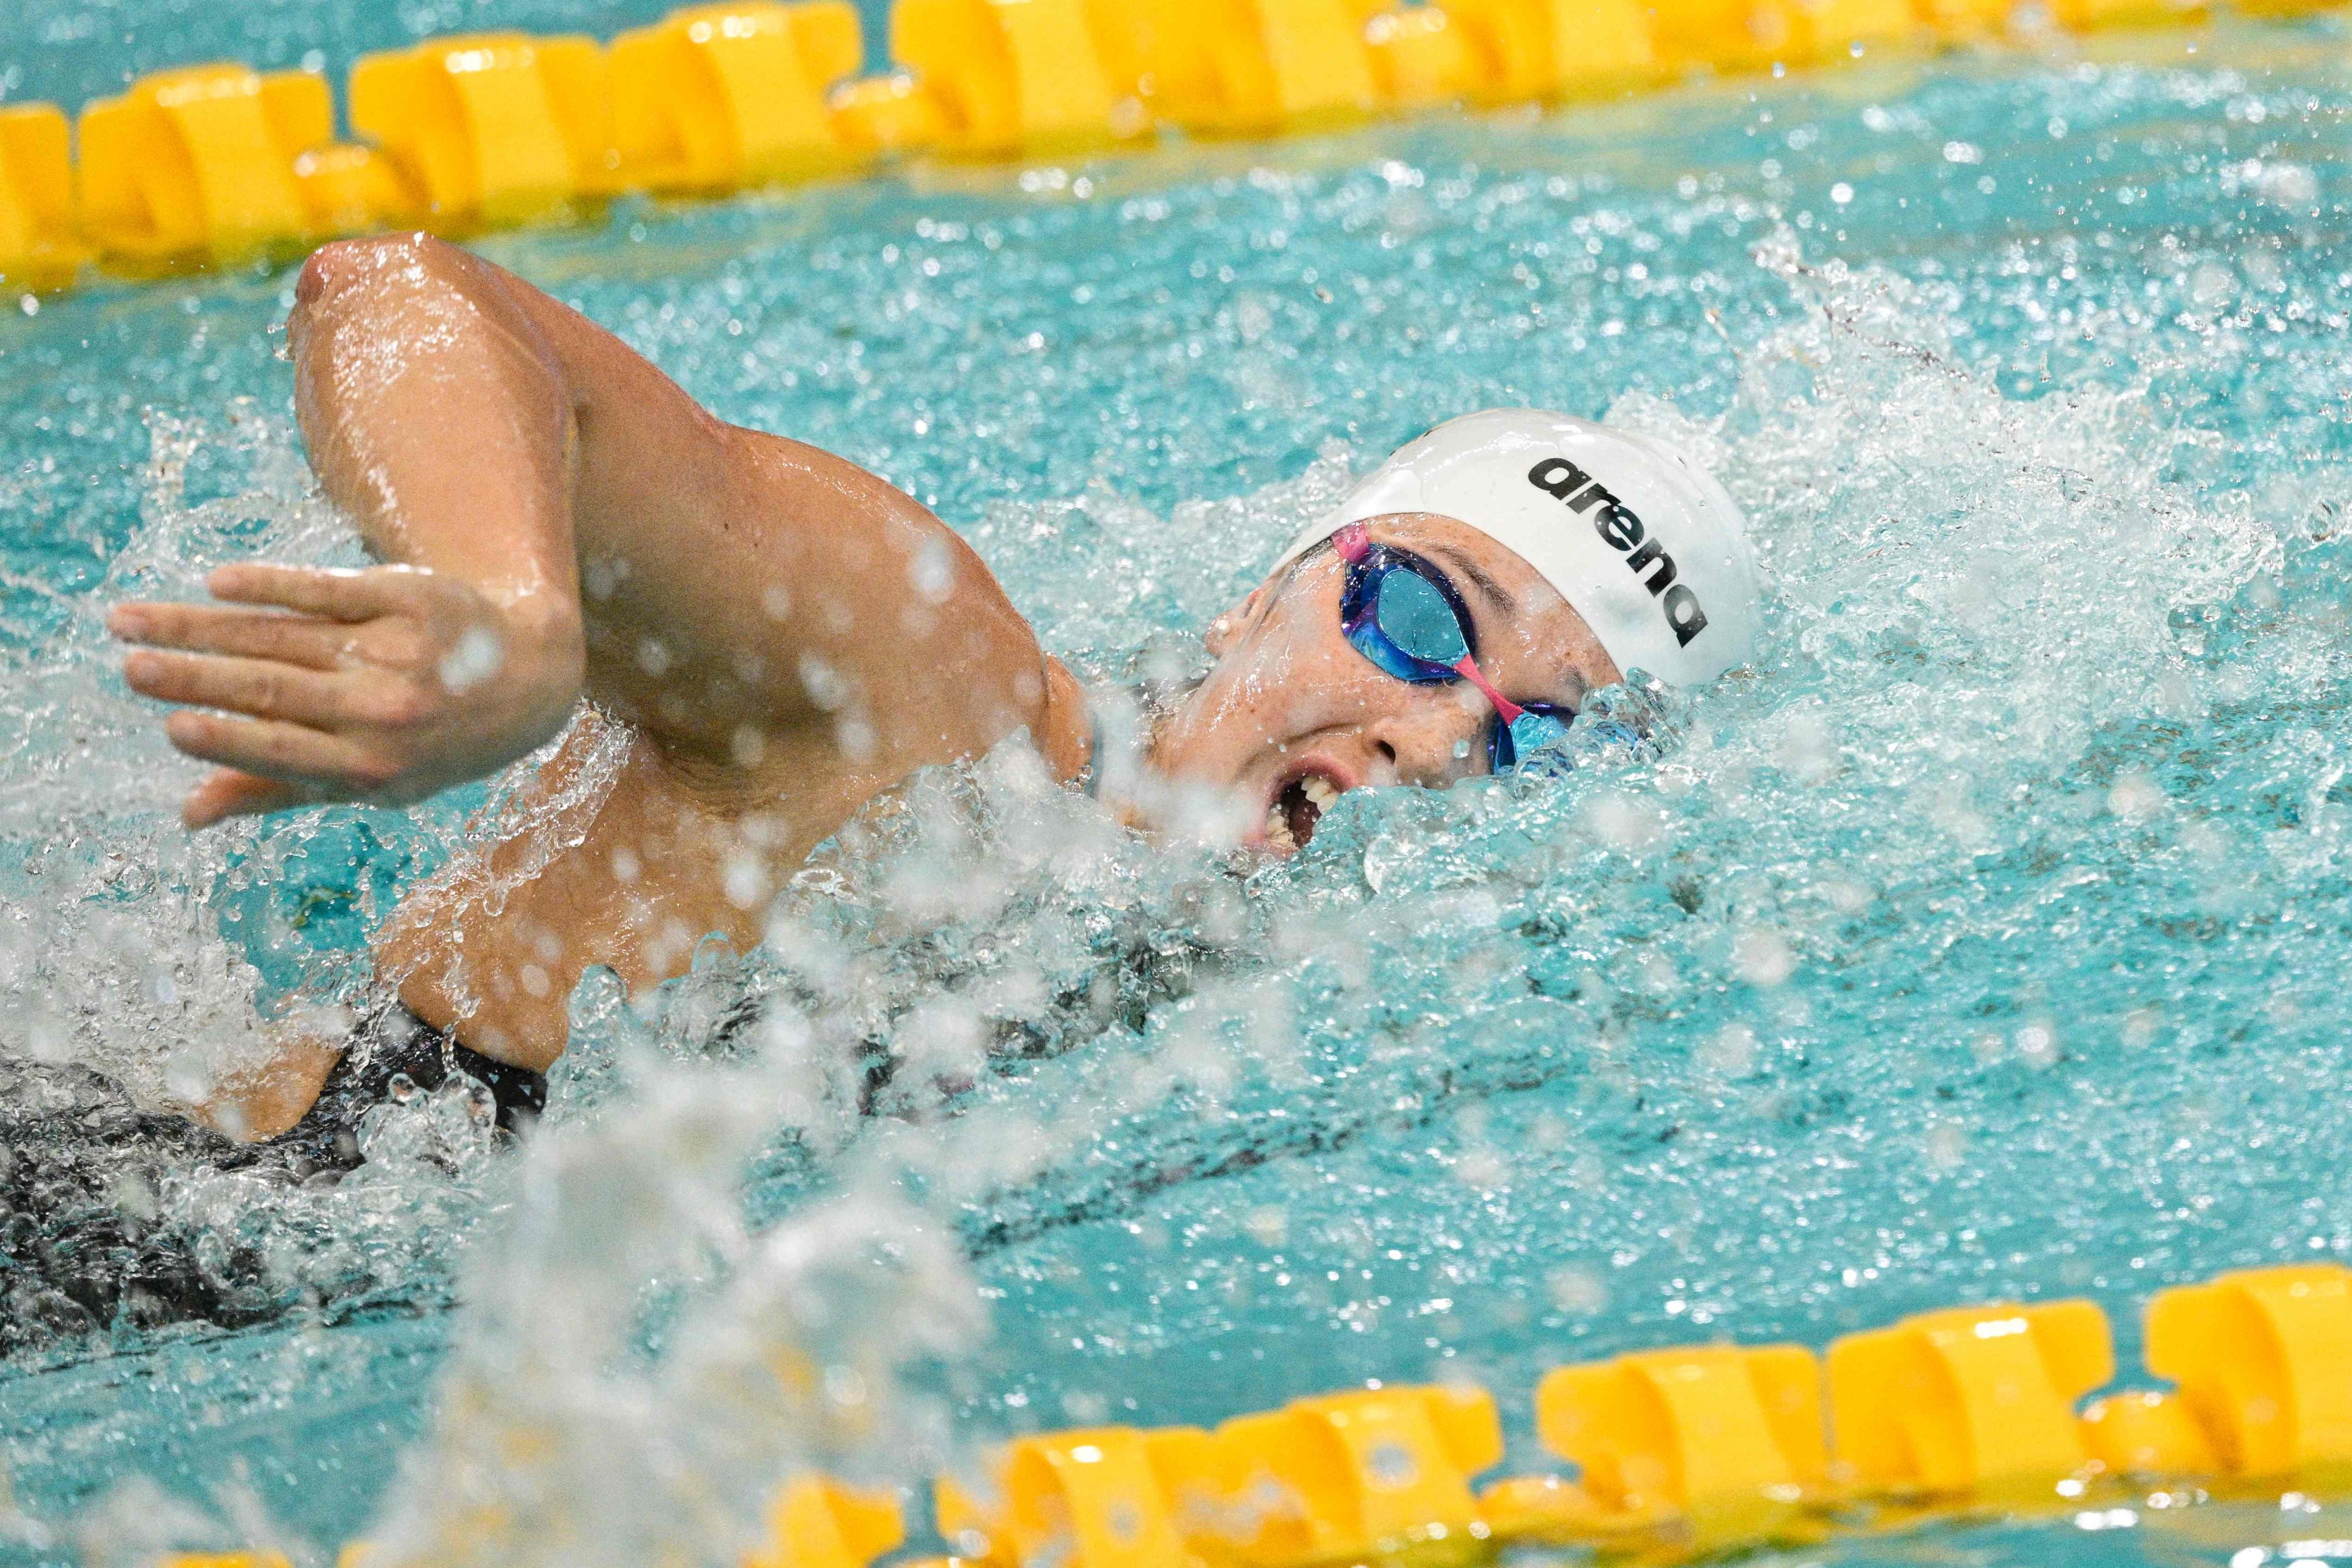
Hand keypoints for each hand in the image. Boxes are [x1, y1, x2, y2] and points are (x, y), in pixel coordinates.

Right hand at [110, 563, 583, 827]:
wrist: (529, 678)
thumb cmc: (430, 740)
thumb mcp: (371, 780)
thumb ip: (279, 789)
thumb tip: (188, 814)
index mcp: (372, 767)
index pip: (285, 751)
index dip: (229, 740)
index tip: (172, 726)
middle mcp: (385, 711)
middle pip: (271, 687)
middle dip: (193, 676)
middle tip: (128, 664)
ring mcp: (397, 652)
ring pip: (280, 636)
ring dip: (199, 627)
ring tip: (132, 620)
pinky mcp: (407, 598)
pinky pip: (326, 589)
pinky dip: (270, 584)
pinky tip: (218, 582)